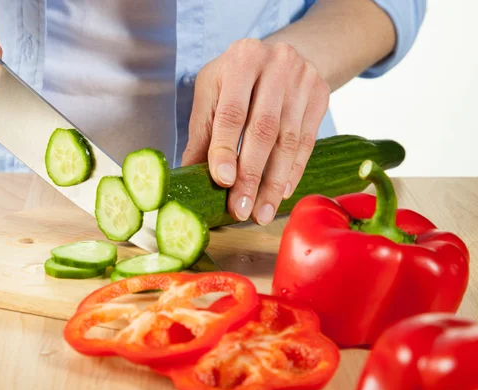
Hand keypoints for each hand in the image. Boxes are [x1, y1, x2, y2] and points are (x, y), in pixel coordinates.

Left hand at [182, 39, 329, 225]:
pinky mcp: (321, 95)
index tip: (223, 181)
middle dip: (251, 175)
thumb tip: (190, 175)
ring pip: (289, 140)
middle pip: (264, 129)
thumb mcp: (212, 92)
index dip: (226, 149)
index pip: (232, 112)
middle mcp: (277, 64)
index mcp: (242, 59)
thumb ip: (203, 132)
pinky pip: (307, 141)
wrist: (280, 56)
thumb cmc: (236, 77)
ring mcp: (304, 79)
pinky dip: (293, 171)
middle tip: (241, 209)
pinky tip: (282, 193)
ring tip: (261, 212)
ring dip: (273, 182)